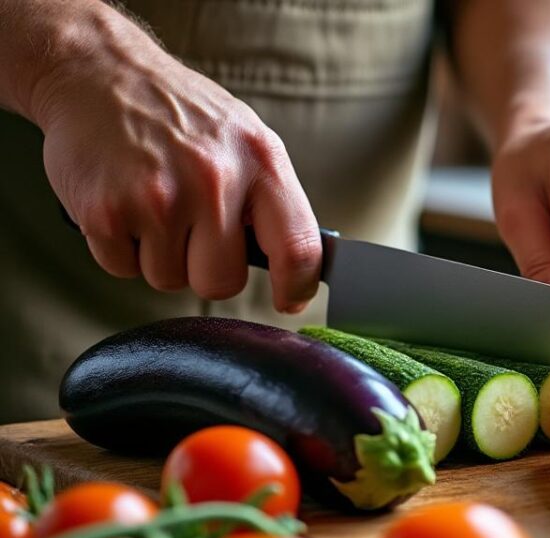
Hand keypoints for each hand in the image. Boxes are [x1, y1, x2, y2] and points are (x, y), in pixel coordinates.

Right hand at [29, 4, 320, 311]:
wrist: (98, 72)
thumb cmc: (181, 113)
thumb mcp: (247, 139)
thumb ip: (272, 199)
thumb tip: (297, 264)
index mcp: (260, 162)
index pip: (297, 249)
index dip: (296, 287)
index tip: (289, 300)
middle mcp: (213, 180)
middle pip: (221, 282)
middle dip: (206, 268)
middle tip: (191, 229)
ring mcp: (157, 198)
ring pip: (169, 279)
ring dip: (160, 256)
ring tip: (153, 205)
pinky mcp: (106, 212)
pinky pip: (122, 269)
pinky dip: (120, 248)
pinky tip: (123, 205)